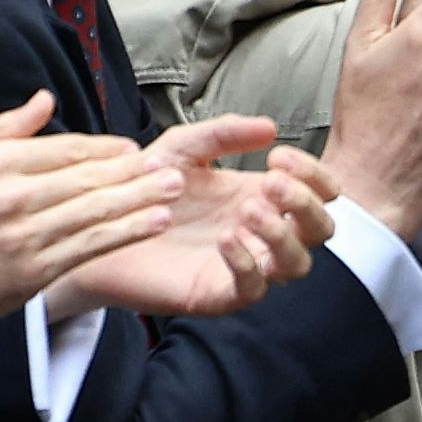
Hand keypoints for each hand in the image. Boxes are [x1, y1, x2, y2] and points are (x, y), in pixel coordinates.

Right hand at [0, 93, 188, 338]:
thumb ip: (3, 128)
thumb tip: (44, 98)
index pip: (65, 149)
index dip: (105, 149)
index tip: (132, 149)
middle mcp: (12, 196)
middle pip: (87, 177)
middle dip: (134, 171)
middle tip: (168, 165)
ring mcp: (25, 235)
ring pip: (95, 210)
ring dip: (141, 198)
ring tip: (173, 188)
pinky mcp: (34, 271)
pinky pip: (90, 246)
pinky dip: (126, 232)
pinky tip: (153, 223)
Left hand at [44, 118, 339, 319]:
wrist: (99, 226)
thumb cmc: (144, 190)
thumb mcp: (183, 148)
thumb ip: (223, 133)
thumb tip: (270, 127)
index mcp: (262, 197)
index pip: (319, 192)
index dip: (314, 174)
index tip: (278, 156)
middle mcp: (262, 234)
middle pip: (322, 229)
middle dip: (306, 204)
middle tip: (273, 183)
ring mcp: (245, 265)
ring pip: (297, 264)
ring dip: (282, 235)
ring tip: (248, 211)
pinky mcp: (218, 293)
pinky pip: (253, 289)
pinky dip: (247, 263)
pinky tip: (226, 238)